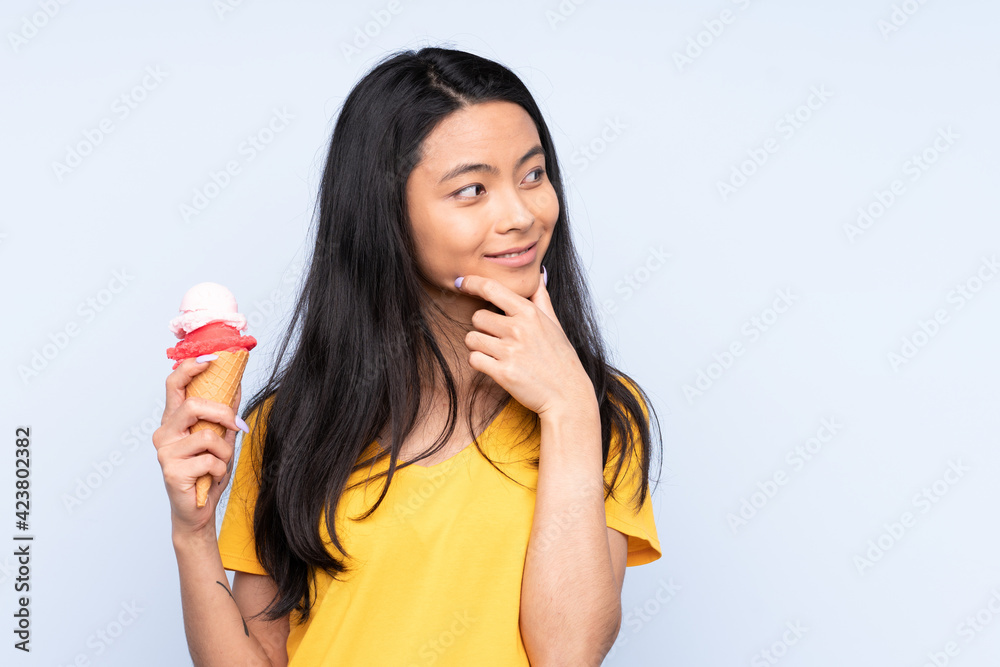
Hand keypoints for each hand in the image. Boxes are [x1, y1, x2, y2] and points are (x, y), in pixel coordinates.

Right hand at [152, 357, 244, 534]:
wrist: (197, 510)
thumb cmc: (207, 472)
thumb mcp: (220, 438)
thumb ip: (224, 414)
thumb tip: (237, 384)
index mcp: (173, 420)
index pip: (174, 384)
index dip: (190, 367)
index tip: (210, 358)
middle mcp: (164, 433)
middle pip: (193, 405)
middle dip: (222, 413)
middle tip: (236, 425)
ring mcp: (165, 453)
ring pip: (207, 435)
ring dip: (225, 450)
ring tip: (221, 462)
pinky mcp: (172, 472)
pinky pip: (211, 460)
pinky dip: (221, 469)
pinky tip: (213, 477)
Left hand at [456, 272, 593, 416]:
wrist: (567, 395)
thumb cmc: (561, 359)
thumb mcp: (554, 323)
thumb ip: (541, 298)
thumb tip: (539, 274)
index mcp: (529, 313)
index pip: (491, 288)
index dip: (472, 283)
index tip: (462, 282)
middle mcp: (518, 329)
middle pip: (477, 317)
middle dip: (482, 327)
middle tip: (497, 337)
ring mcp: (510, 351)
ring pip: (471, 338)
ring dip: (478, 345)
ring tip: (495, 352)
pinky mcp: (502, 373)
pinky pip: (474, 359)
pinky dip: (479, 362)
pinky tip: (493, 365)